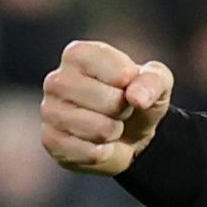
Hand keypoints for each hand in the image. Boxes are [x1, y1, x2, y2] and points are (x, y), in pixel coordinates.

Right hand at [41, 39, 172, 174]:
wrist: (128, 135)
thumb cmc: (136, 98)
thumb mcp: (156, 82)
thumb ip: (153, 81)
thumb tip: (137, 98)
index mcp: (78, 54)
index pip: (119, 73)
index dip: (133, 85)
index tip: (127, 86)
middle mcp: (56, 79)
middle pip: (108, 102)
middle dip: (123, 111)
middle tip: (117, 110)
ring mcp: (49, 111)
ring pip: (99, 129)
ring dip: (113, 132)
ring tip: (107, 125)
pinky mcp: (50, 141)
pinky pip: (89, 152)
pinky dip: (103, 152)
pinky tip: (97, 143)